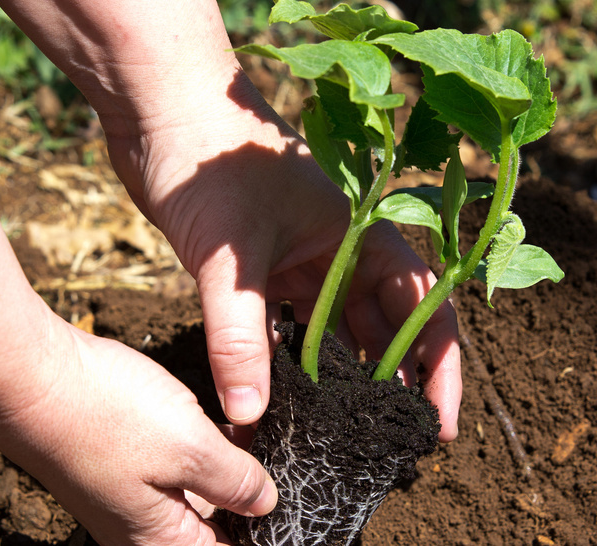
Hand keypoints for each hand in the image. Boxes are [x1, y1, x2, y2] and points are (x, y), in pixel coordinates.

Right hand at [0, 318, 277, 544]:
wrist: (29, 376)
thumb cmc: (105, 414)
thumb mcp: (191, 447)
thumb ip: (236, 481)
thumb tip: (266, 504)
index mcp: (162, 545)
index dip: (267, 533)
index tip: (297, 508)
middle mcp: (145, 533)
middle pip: (217, 531)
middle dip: (253, 503)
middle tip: (288, 466)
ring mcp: (133, 500)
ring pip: (201, 500)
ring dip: (233, 475)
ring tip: (268, 444)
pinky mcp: (126, 468)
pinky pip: (180, 473)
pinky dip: (208, 454)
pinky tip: (233, 427)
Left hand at [105, 73, 462, 441]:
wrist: (156, 108)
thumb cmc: (210, 161)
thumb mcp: (231, 254)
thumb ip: (240, 336)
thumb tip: (251, 416)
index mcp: (363, 235)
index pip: (422, 308)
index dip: (438, 367)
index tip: (440, 423)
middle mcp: (341, 253)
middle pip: (382, 329)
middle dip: (390, 386)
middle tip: (390, 445)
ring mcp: (301, 263)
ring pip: (332, 335)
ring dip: (335, 382)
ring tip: (340, 437)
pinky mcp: (260, 272)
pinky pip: (283, 329)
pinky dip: (282, 366)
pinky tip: (279, 405)